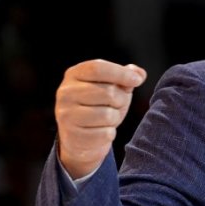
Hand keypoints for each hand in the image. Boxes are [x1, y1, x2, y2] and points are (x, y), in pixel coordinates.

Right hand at [54, 59, 146, 178]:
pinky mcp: (72, 136)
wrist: (82, 137)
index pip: (97, 68)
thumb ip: (126, 77)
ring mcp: (66, 115)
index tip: (138, 80)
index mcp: (74, 74)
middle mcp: (65, 93)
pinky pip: (105, 134)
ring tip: (107, 118)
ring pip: (108, 115)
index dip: (121, 73)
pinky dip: (109, 134)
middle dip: (121, 100)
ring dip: (115, 118)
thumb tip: (139, 73)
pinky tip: (100, 131)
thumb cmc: (100, 106)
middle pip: (107, 92)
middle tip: (116, 105)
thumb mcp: (113, 87)